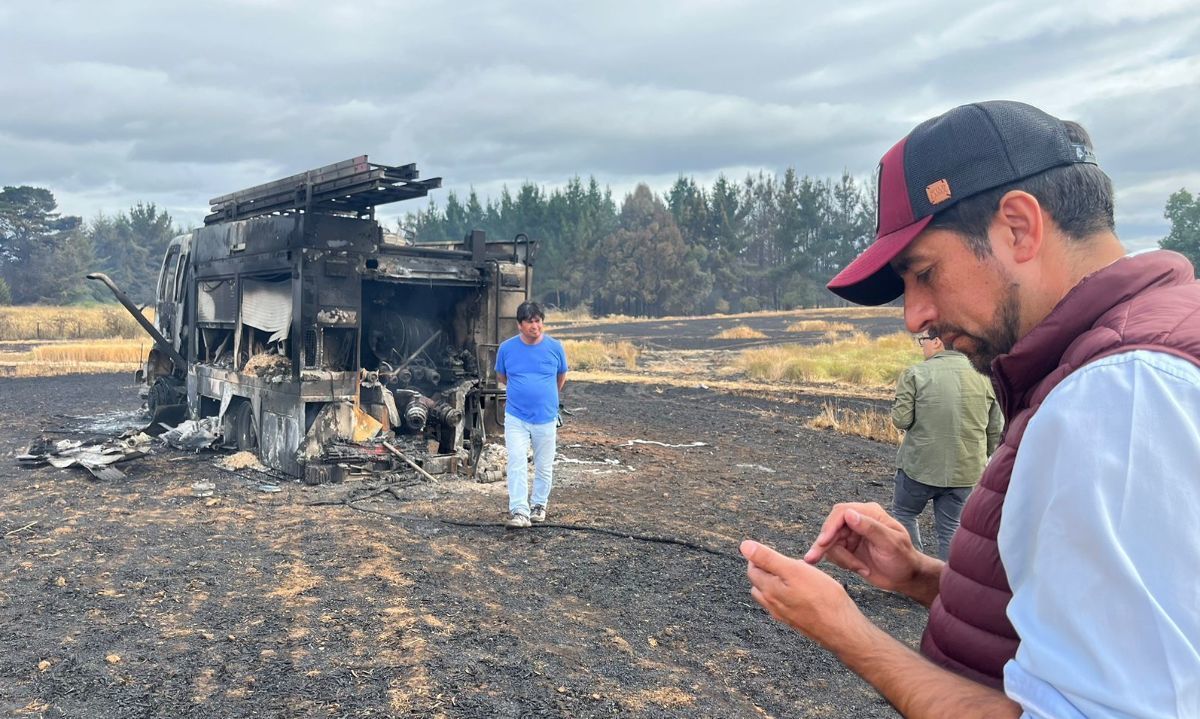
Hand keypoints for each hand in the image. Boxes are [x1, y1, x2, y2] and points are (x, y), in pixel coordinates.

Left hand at [741, 540, 864, 649]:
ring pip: (772, 594)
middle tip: (784, 560)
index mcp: (768, 590)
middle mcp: (772, 605)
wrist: (842, 629)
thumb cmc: (822, 598)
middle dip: (768, 568)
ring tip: (795, 574)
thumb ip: (768, 558)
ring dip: (778, 582)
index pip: (752, 569)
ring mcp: (784, 615)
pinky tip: (803, 591)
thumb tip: (744, 546)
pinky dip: (789, 594)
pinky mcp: (797, 621)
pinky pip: (786, 604)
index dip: (760, 556)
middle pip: (760, 582)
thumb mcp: (794, 570)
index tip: (773, 550)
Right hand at [804, 502, 940, 601]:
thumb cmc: (903, 558)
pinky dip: (843, 564)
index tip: (823, 542)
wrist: (906, 577)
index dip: (829, 527)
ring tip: (860, 569)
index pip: (841, 513)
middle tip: (812, 559)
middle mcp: (857, 521)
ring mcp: (851, 534)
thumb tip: (848, 514)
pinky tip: (860, 569)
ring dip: (841, 559)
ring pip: (830, 543)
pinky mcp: (847, 548)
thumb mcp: (891, 543)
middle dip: (824, 544)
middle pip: (830, 528)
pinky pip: (834, 554)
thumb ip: (870, 528)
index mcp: (869, 513)